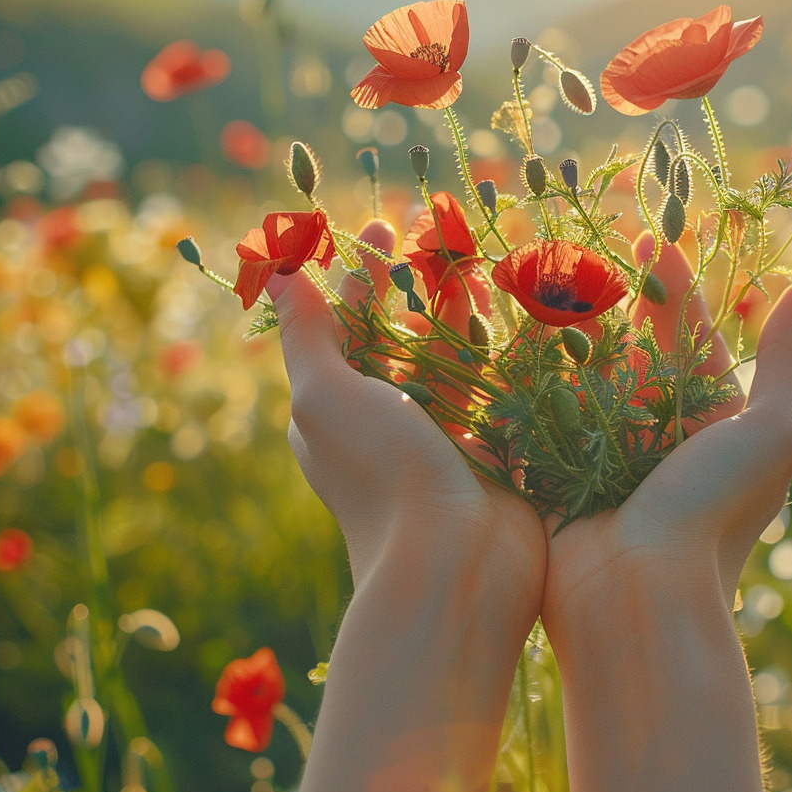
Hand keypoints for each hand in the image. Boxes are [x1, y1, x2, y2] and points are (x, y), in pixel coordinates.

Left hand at [269, 219, 544, 592]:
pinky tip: (518, 315)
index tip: (384, 228)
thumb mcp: (325, 397)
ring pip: (452, 357)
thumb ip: (306, 335)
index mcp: (337, 409)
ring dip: (462, 310)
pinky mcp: (491, 451)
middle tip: (443, 236)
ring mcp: (442, 437)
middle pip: (403, 337)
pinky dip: (502, 350)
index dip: (362, 277)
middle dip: (419, 286)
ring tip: (480, 263)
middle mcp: (386, 421)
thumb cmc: (380, 474)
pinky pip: (494, 388)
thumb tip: (274, 271)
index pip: (346, 327)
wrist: (455, 562)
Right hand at [541, 235, 791, 791]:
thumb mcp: (773, 434)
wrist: (640, 598)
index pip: (693, 336)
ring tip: (542, 274)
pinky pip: (542, 409)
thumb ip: (785, 363)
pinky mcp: (555, 471)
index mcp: (712, 423)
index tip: (651, 237)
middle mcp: (657, 434)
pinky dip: (529, 372)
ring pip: (582, 372)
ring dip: (566, 326)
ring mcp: (603, 452)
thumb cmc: (715, 512)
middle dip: (613, 297)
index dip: (674, 286)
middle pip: (632, 347)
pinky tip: (510, 329)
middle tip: (584, 247)